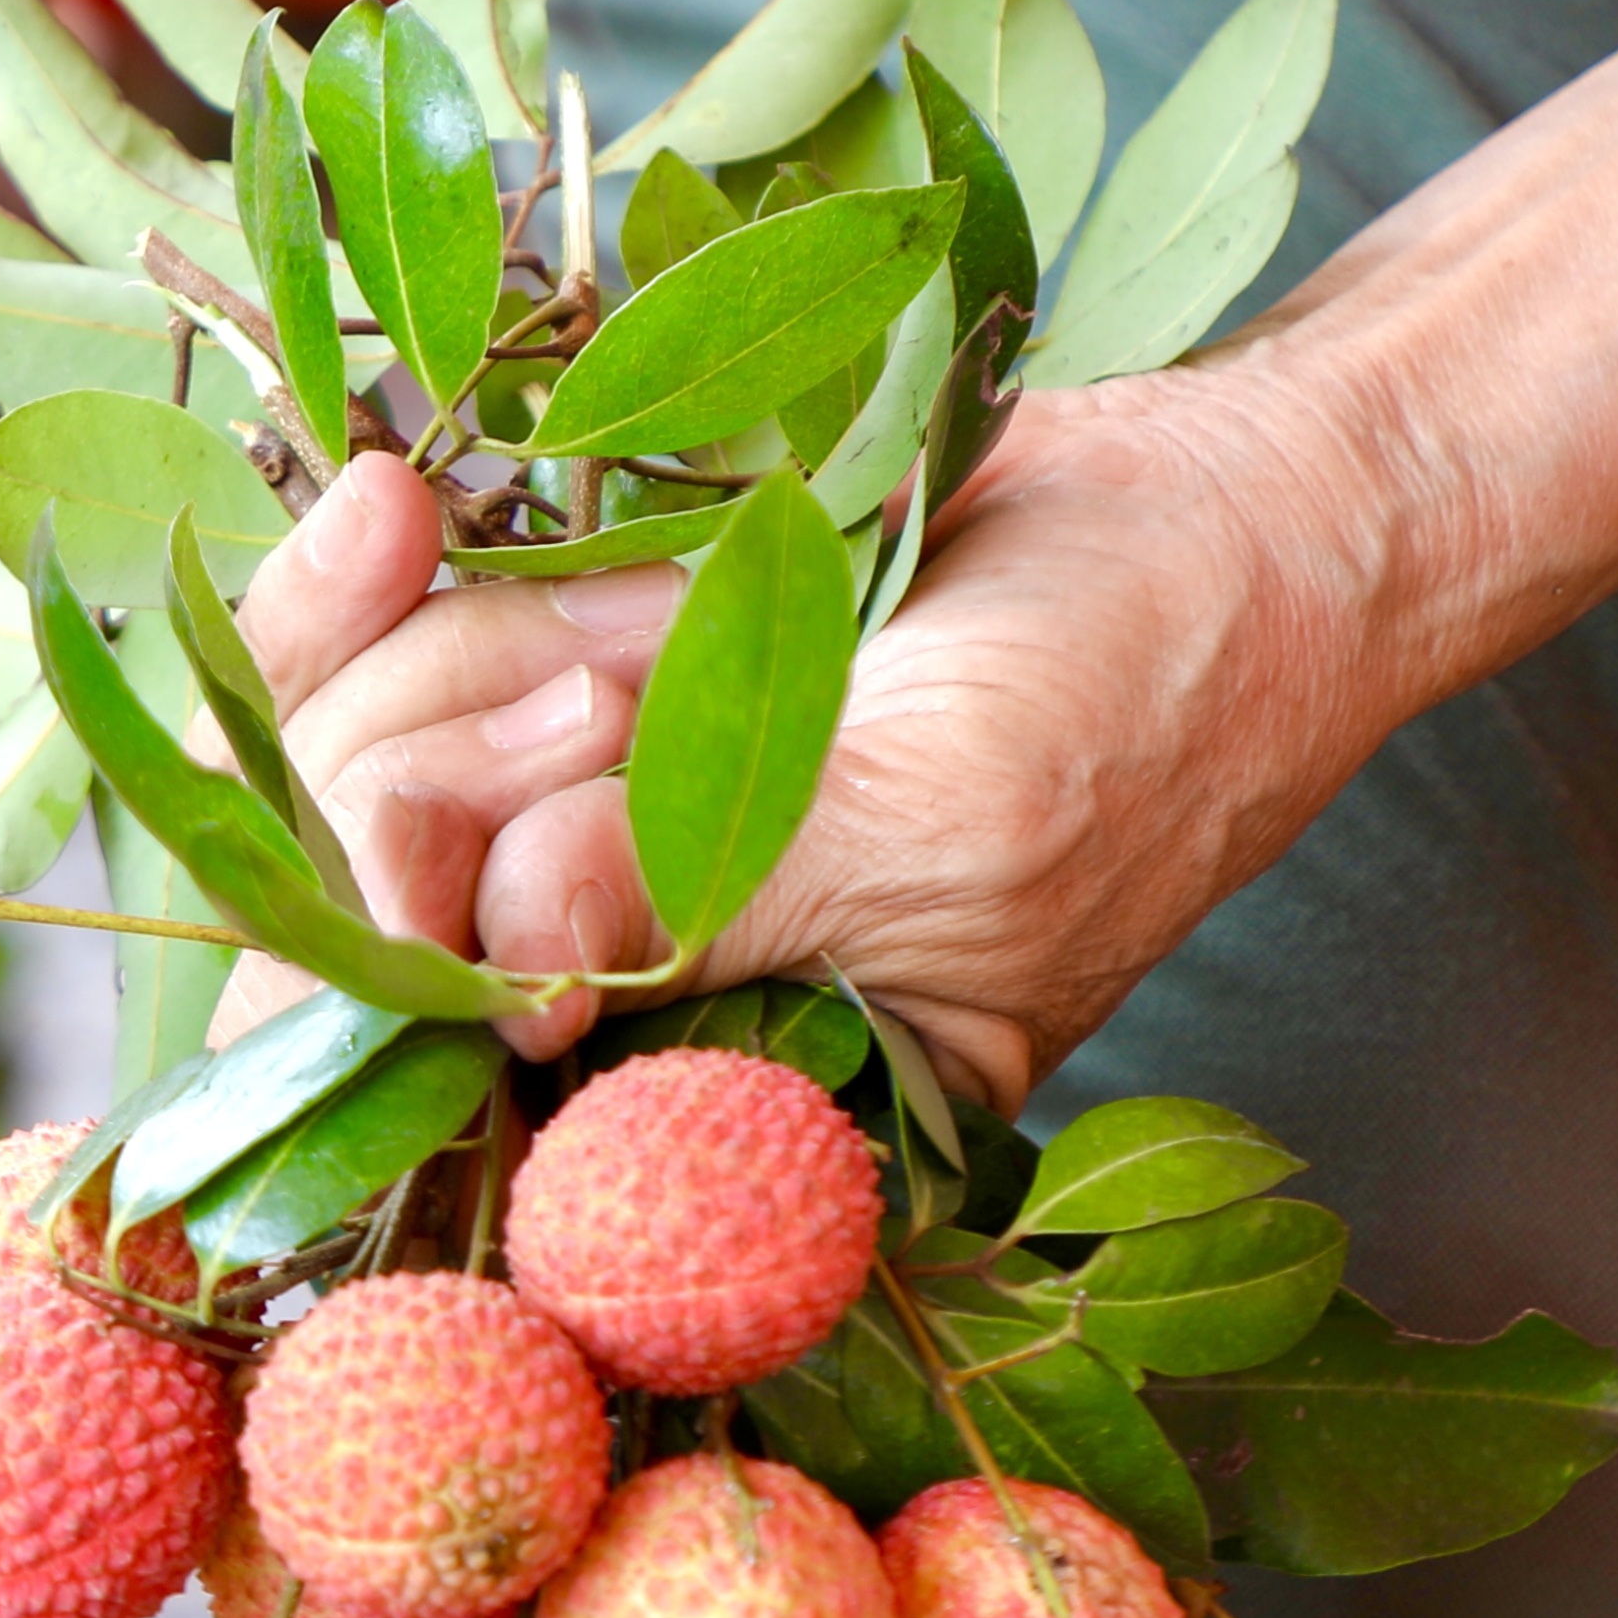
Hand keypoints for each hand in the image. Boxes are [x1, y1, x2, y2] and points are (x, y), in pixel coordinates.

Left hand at [246, 370, 1422, 1104]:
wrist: (1239, 501)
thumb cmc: (1145, 697)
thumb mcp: (940, 825)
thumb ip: (711, 890)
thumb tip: (491, 965)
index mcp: (741, 1110)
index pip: (477, 1116)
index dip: (379, 985)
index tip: (405, 842)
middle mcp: (642, 993)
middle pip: (379, 932)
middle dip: (425, 783)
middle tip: (599, 693)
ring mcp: (612, 827)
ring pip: (377, 774)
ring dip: (444, 663)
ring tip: (631, 626)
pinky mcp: (602, 687)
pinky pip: (414, 664)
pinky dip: (388, 585)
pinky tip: (396, 512)